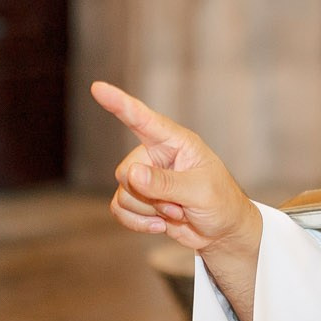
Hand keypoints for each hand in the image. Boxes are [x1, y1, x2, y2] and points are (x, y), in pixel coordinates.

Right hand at [92, 81, 263, 320]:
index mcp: (176, 142)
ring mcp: (146, 178)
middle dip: (150, 195)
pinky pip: (120, 209)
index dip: (120, 103)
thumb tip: (131, 173)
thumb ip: (166, 182)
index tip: (98, 88)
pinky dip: (137, 222)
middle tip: (181, 204)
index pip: (143, 119)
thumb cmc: (221, 202)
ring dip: (149, 210)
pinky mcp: (139, 199)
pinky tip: (160, 226)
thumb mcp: (200, 191)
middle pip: (126, 171)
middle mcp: (157, 155)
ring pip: (123, 193)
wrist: (222, 232)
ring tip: (177, 212)